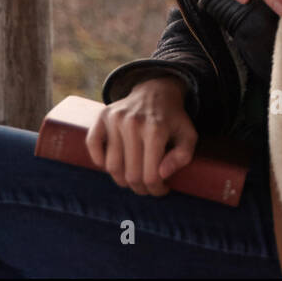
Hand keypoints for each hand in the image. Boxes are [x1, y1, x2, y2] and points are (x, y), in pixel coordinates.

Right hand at [86, 77, 196, 196]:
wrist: (156, 91)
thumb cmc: (173, 119)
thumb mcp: (188, 135)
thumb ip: (182, 156)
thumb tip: (162, 174)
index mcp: (156, 129)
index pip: (151, 175)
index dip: (156, 189)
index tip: (161, 189)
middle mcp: (133, 123)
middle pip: (131, 175)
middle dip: (140, 188)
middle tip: (147, 186)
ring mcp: (115, 119)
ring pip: (112, 166)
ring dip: (122, 179)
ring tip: (133, 177)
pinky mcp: (102, 116)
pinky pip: (93, 145)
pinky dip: (99, 160)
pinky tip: (115, 163)